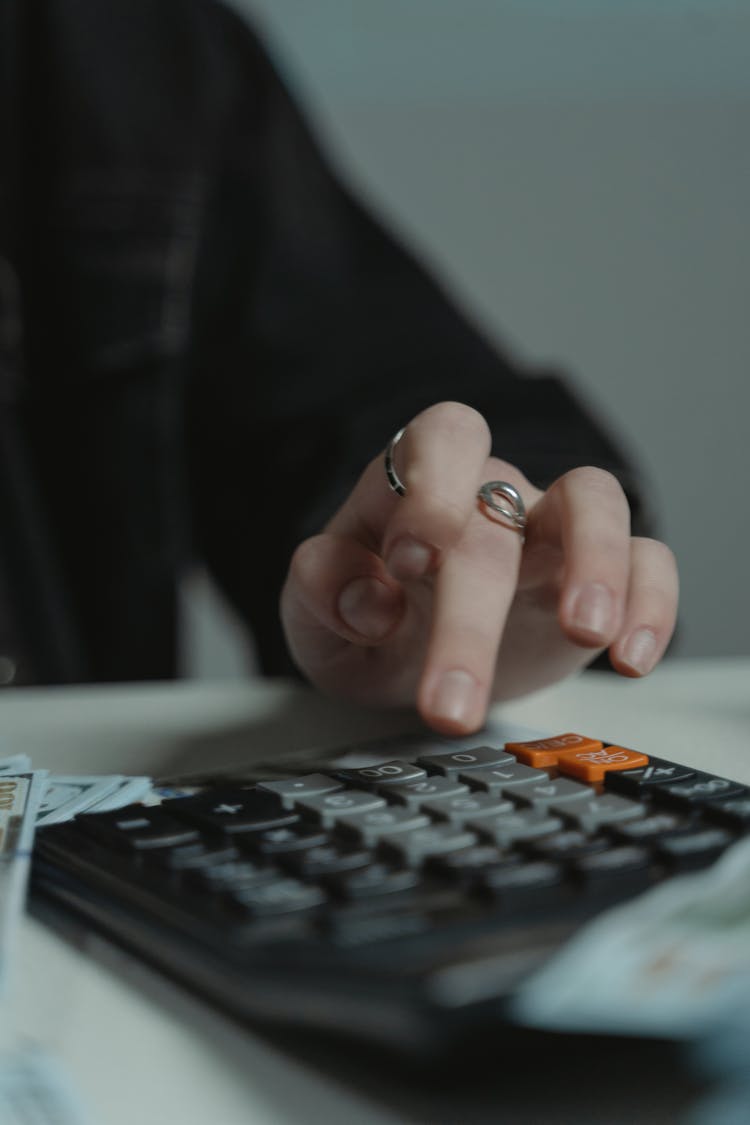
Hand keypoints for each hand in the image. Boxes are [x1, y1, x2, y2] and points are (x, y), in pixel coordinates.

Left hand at [280, 402, 678, 733]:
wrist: (416, 665)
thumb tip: (366, 600)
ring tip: (586, 633)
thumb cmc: (371, 623)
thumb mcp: (315, 617)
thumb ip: (321, 590)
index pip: (438, 440)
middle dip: (471, 616)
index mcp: (414, 484)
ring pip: (595, 501)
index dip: (430, 489)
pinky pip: (648, 560)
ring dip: (595, 563)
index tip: (409, 563)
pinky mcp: (602, 577)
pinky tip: (631, 659)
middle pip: (495, 517)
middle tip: (451, 702)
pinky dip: (650, 603)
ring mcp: (550, 530)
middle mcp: (488, 495)